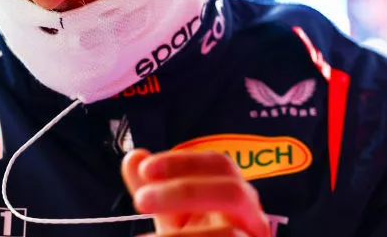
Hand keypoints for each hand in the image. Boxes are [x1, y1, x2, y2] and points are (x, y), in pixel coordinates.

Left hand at [122, 148, 271, 236]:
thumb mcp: (172, 215)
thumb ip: (154, 189)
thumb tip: (134, 158)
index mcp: (235, 193)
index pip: (220, 165)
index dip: (183, 162)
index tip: (146, 168)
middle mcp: (252, 216)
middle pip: (233, 192)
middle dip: (186, 192)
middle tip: (143, 199)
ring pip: (229, 235)